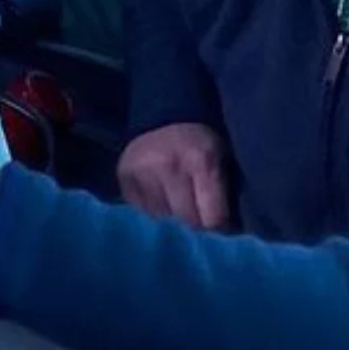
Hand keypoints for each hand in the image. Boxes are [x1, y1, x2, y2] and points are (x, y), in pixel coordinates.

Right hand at [116, 123, 230, 228]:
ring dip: (173, 220)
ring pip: (163, 220)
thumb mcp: (222, 160)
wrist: (165, 117)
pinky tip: (161, 201)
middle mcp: (170, 167)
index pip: (212, 218)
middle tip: (200, 220)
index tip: (221, 227)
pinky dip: (154, 213)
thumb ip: (224, 194)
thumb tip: (224, 232)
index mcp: (202, 161)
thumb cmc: (202, 144)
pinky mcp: (124, 178)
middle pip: (187, 221)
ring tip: (178, 209)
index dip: (220, 227)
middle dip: (196, 226)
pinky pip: (142, 212)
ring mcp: (143, 173)